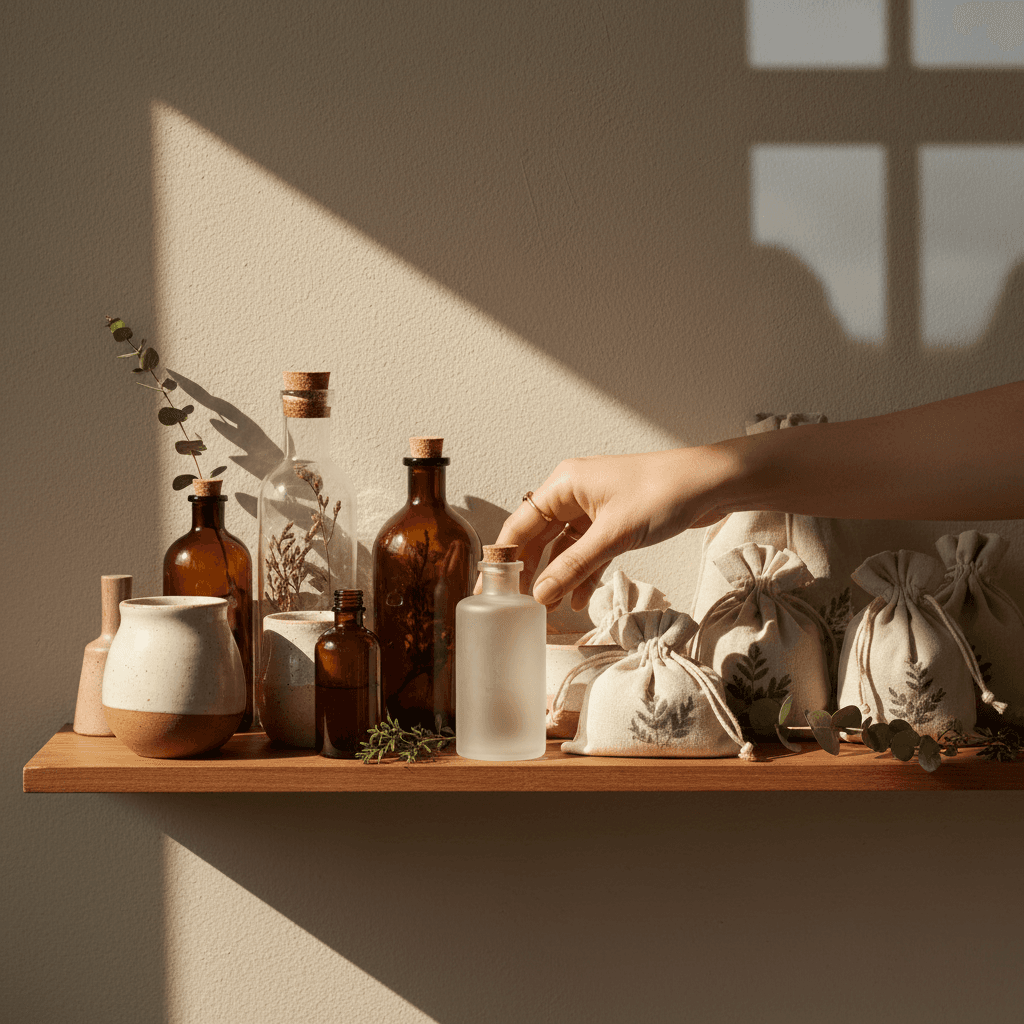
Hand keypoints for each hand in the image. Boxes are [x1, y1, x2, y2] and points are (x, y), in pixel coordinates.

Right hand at [493, 445, 740, 610]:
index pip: (519, 525)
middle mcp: (573, 494)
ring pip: (563, 548)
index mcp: (564, 485)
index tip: (489, 590)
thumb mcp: (614, 536)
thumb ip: (575, 567)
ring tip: (547, 611)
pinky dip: (582, 574)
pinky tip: (578, 600)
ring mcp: (594, 508)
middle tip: (517, 607)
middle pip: (538, 538)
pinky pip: (587, 551)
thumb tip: (539, 594)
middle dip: (529, 573)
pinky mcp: (613, 522)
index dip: (502, 558)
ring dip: (557, 578)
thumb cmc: (663, 493)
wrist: (711, 483)